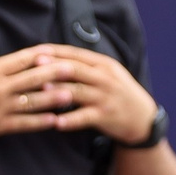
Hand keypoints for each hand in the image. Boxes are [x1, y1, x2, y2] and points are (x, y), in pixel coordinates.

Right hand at [0, 48, 63, 145]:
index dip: (39, 55)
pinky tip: (54, 121)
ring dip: (53, 98)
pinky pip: (22, 124)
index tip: (55, 51)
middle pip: (32, 78)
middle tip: (74, 69)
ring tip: (72, 96)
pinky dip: (39, 122)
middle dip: (54, 73)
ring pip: (32, 101)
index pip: (20, 60)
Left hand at [27, 42, 160, 144]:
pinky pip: (85, 117)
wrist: (142, 118)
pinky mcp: (106, 116)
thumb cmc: (117, 93)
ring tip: (39, 93)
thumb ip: (85, 66)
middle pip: (76, 69)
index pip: (76, 54)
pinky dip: (70, 120)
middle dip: (53, 67)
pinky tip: (55, 123)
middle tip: (33, 66)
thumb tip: (54, 57)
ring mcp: (105, 97)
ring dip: (58, 91)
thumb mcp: (107, 74)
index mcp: (103, 64)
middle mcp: (105, 78)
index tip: (34, 51)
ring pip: (78, 92)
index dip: (55, 52)